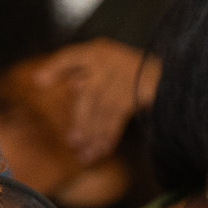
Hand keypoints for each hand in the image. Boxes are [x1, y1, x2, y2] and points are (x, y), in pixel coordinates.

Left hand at [47, 39, 156, 165]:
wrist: (169, 73)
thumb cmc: (123, 70)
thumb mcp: (100, 63)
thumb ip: (73, 71)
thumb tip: (41, 81)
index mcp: (96, 51)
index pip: (70, 56)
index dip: (55, 68)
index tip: (38, 82)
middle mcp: (108, 61)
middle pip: (90, 96)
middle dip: (82, 122)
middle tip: (73, 142)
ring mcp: (124, 77)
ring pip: (104, 112)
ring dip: (94, 136)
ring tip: (85, 155)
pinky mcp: (138, 94)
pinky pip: (119, 119)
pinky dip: (109, 137)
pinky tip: (101, 151)